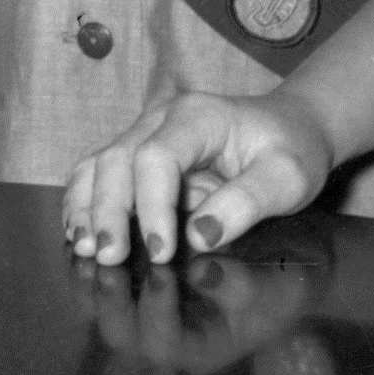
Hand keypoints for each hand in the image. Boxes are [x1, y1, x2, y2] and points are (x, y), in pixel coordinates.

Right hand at [60, 88, 332, 266]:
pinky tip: (80, 234)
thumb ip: (248, 202)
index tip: (161, 252)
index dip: (152, 205)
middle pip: (116, 159)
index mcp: (198, 117)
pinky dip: (84, 203)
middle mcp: (161, 119)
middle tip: (109, 258)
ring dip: (86, 207)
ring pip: (98, 165)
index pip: (157, 157)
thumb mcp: (289, 177)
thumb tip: (200, 236)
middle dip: (108, 211)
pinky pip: (99, 174)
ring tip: (85, 249)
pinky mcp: (139, 156)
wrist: (290, 125)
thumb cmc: (293, 149)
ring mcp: (145, 135)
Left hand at [84, 249, 319, 374]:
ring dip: (89, 276)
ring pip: (100, 304)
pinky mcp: (132, 280)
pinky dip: (90, 252)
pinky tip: (87, 224)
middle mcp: (164, 336)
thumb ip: (238, 282)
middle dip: (109, 298)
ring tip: (87, 244)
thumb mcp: (275, 283)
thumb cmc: (285, 279)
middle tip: (106, 261)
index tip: (161, 271)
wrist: (281, 260)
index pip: (164, 342)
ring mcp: (144, 310)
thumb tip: (201, 270)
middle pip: (121, 331)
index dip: (157, 309)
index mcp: (198, 348)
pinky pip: (98, 273)